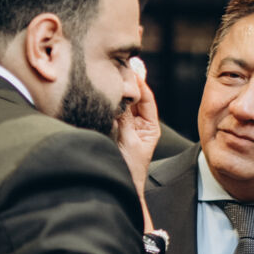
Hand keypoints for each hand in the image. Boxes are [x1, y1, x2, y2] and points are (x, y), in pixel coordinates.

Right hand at [114, 60, 161, 192]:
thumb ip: (124, 118)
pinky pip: (111, 111)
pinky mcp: (112, 129)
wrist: (119, 185)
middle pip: (134, 98)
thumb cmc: (130, 170)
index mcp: (150, 126)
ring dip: (117, 91)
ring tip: (111, 75)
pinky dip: (108, 102)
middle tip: (119, 68)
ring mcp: (125, 126)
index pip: (146, 98)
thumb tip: (120, 96)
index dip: (140, 83)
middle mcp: (138, 123)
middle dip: (127, 84)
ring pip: (122, 103)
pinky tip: (103, 91)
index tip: (132, 70)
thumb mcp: (129, 140)